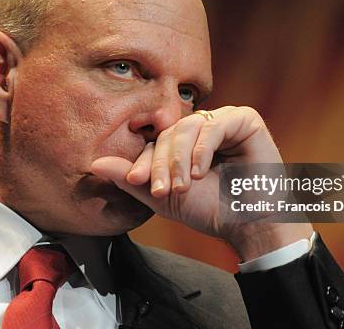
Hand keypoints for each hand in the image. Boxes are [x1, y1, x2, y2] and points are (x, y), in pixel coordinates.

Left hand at [90, 106, 312, 259]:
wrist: (249, 224)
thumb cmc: (210, 210)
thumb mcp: (164, 197)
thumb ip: (132, 180)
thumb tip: (95, 164)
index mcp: (184, 142)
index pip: (156, 142)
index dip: (144, 161)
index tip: (134, 181)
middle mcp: (202, 128)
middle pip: (170, 133)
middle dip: (161, 163)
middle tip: (161, 190)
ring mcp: (223, 121)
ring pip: (188, 127)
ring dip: (180, 159)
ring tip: (182, 186)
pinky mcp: (244, 120)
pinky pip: (215, 125)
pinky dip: (203, 149)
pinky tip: (201, 172)